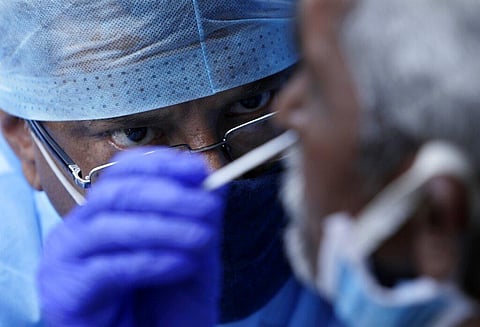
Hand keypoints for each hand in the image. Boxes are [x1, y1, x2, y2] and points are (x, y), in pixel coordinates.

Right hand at [37, 148, 224, 326]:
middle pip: (116, 193)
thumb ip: (194, 214)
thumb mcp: (187, 249)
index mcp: (102, 211)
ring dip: (164, 229)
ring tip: (202, 238)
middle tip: (207, 207)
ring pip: (110, 227)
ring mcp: (65, 259)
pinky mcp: (66, 291)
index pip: (123, 170)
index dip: (161, 164)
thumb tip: (212, 175)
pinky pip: (109, 268)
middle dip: (168, 196)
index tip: (199, 170)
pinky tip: (182, 265)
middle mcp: (77, 228)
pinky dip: (152, 262)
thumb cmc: (162, 299)